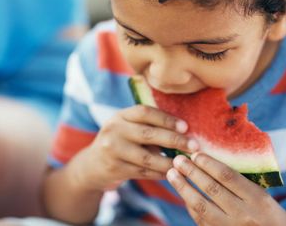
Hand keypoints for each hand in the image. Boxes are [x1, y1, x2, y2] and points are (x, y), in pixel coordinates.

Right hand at [71, 105, 197, 192]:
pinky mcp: (115, 168)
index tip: (185, 127)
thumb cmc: (119, 142)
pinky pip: (143, 172)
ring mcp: (113, 150)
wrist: (92, 165)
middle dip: (174, 140)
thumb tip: (183, 132)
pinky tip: (172, 173)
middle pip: (148, 134)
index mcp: (120, 116)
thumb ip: (148, 127)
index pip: (145, 112)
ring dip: (170, 162)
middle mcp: (114, 130)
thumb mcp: (127, 128)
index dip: (166, 119)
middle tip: (194, 146)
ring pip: (148, 157)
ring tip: (186, 164)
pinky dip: (160, 173)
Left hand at [167, 153, 285, 225]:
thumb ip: (238, 180)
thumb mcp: (260, 193)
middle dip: (192, 172)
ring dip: (183, 188)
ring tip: (171, 173)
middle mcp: (244, 214)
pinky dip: (189, 204)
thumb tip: (207, 159)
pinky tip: (182, 191)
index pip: (228, 177)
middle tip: (177, 159)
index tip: (196, 154)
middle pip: (212, 189)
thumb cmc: (265, 210)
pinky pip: (200, 219)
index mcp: (256, 198)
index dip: (209, 164)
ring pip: (201, 206)